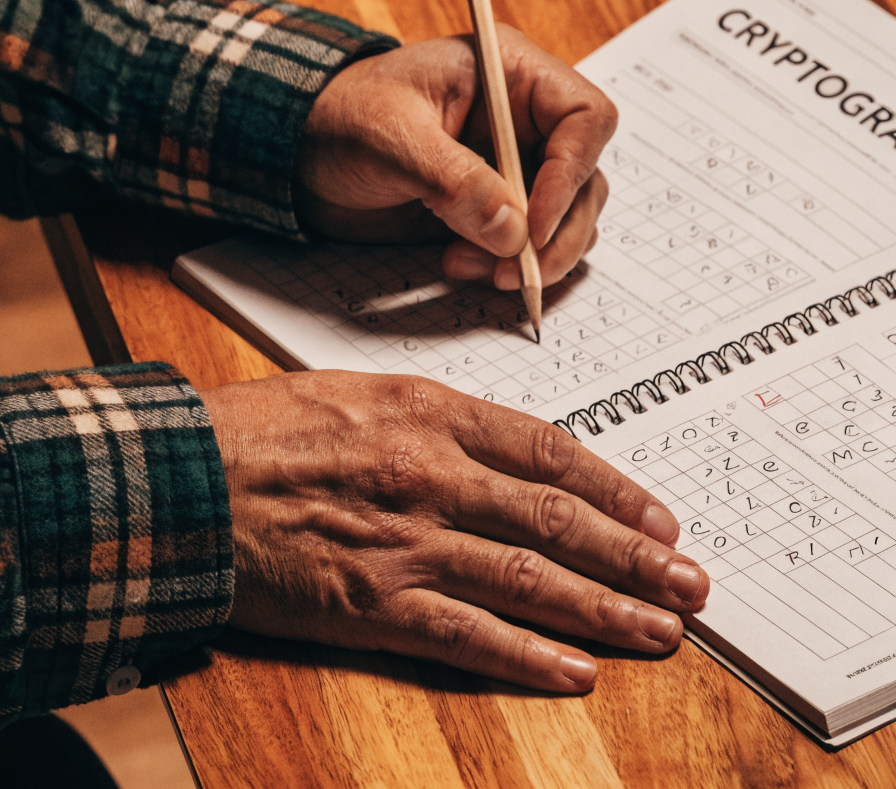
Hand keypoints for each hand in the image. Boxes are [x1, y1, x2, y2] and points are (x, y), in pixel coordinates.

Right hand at [203, 370, 708, 692]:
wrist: (187, 475)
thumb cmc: (268, 427)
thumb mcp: (363, 392)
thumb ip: (438, 420)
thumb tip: (510, 453)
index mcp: (431, 413)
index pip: (550, 451)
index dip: (616, 487)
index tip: (662, 518)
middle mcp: (433, 474)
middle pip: (557, 520)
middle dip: (636, 558)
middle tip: (693, 586)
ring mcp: (406, 542)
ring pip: (528, 580)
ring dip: (604, 611)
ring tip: (662, 633)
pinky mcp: (371, 604)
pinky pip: (465, 635)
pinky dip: (526, 656)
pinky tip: (575, 674)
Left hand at [294, 25, 616, 289]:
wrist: (298, 151)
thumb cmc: (342, 117)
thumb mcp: (393, 139)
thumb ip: (455, 181)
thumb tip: (513, 232)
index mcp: (511, 74)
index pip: (586, 117)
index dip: (572, 172)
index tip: (533, 223)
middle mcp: (524, 120)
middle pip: (586, 177)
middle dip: (559, 231)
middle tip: (518, 269)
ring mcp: (512, 167)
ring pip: (567, 217)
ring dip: (534, 256)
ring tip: (477, 270)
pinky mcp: (493, 207)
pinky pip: (529, 243)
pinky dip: (509, 265)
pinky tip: (463, 267)